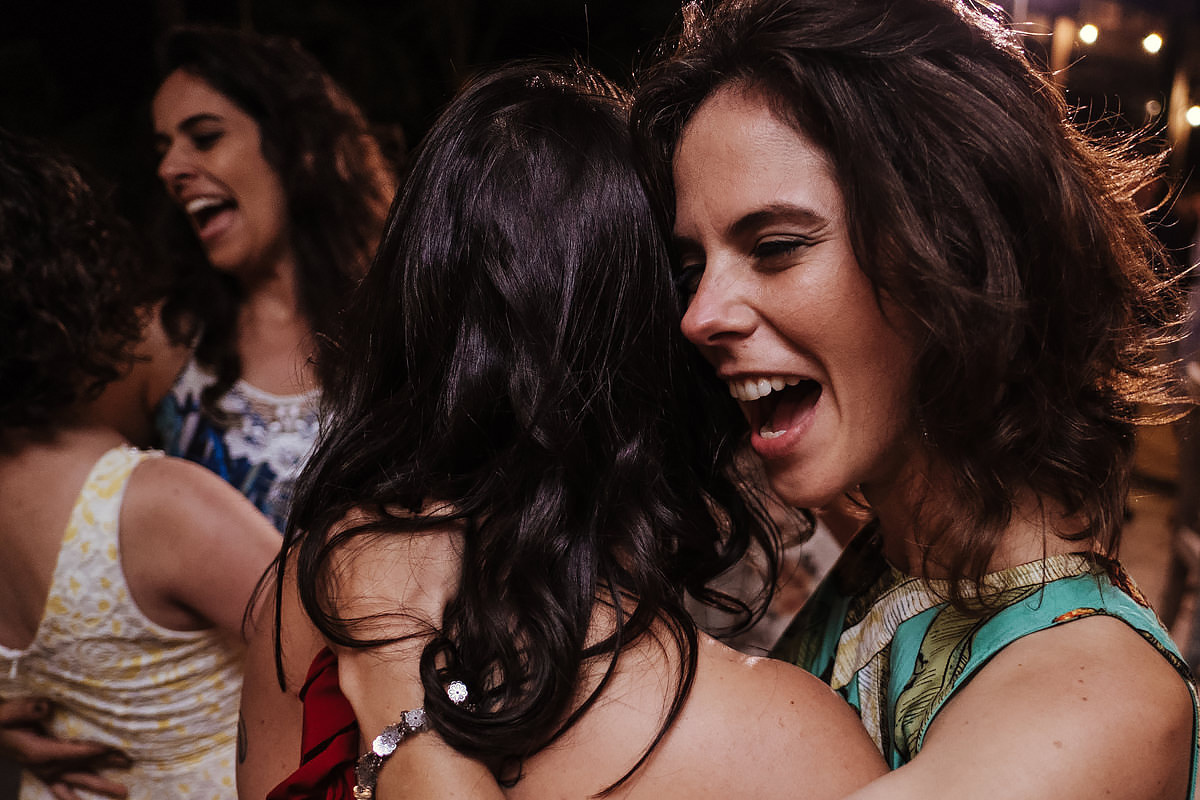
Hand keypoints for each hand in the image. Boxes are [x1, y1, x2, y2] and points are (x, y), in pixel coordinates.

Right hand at [0, 697, 129, 799]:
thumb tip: (45, 706)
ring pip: (77, 780)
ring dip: (100, 786)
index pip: (71, 751)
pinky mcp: (45, 773)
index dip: (92, 749)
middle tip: (129, 762)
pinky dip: (74, 797)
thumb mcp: (6, 713)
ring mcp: (46, 772)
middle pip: (81, 767)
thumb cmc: (1, 721)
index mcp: (38, 752)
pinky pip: (62, 789)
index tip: (113, 747)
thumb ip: (25, 710)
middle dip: (106, 765)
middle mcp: (44, 766)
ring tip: (123, 792)